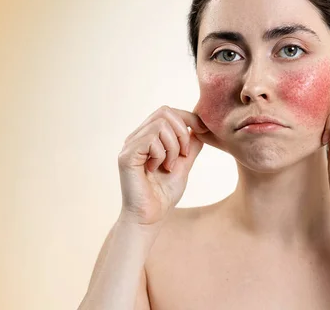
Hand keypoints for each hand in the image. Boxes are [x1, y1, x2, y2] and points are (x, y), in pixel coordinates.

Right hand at [117, 105, 209, 225]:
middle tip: (183, 155)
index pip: (167, 112)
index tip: (203, 130)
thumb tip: (199, 127)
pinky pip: (151, 140)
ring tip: (169, 166)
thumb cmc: (164, 193)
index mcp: (148, 137)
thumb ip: (190, 146)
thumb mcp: (184, 164)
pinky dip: (162, 154)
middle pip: (164, 112)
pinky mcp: (126, 156)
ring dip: (173, 147)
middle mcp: (136, 137)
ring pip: (160, 125)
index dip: (188, 117)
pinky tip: (157, 169)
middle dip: (182, 132)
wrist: (150, 217)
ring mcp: (129, 145)